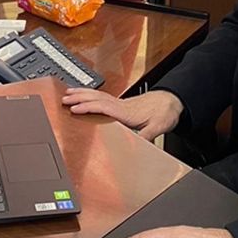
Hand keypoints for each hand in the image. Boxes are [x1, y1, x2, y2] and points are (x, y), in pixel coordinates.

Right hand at [62, 89, 182, 140]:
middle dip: (79, 97)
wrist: (173, 101)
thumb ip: (147, 135)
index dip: (88, 107)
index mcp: (126, 111)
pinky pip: (102, 97)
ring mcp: (121, 103)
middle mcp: (121, 105)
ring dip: (83, 93)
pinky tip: (86, 97)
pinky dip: (91, 95)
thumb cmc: (165, 112)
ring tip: (68, 93)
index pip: (103, 107)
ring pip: (98, 95)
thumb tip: (136, 144)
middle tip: (64, 98)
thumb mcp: (159, 127)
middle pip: (96, 98)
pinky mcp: (122, 103)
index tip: (74, 109)